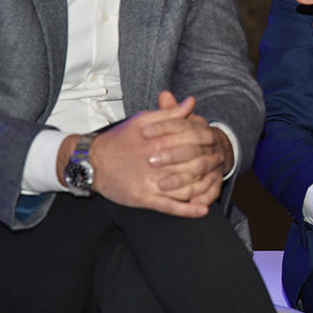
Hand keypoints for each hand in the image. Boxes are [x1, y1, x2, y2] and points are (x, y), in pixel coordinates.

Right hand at [74, 94, 221, 216]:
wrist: (92, 162)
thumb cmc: (118, 140)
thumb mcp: (142, 120)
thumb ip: (169, 113)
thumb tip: (191, 102)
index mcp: (157, 141)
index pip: (191, 140)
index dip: (206, 140)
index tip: (215, 139)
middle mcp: (156, 163)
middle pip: (192, 163)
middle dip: (210, 162)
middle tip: (220, 160)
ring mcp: (151, 183)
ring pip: (185, 187)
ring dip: (205, 186)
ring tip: (216, 181)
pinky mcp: (144, 199)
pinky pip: (171, 207)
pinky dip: (188, 210)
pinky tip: (203, 209)